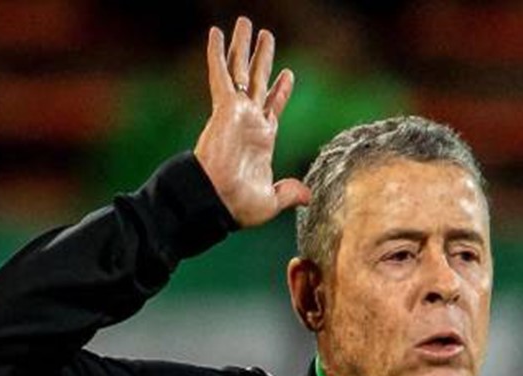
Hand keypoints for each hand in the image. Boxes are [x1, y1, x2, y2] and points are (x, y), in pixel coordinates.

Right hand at [194, 17, 310, 227]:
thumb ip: (289, 193)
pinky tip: (215, 32)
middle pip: (258, 81)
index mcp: (261, 139)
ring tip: (246, 22)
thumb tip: (306, 196)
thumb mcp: (271, 200)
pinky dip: (218, 53)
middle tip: (266, 36)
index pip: (273, 107)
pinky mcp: (224, 108)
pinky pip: (220, 74)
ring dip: (242, 46)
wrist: (218, 201)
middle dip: (263, 58)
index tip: (288, 73)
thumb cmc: (238, 205)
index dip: (281, 90)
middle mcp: (249, 121)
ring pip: (240, 71)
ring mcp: (236, 112)